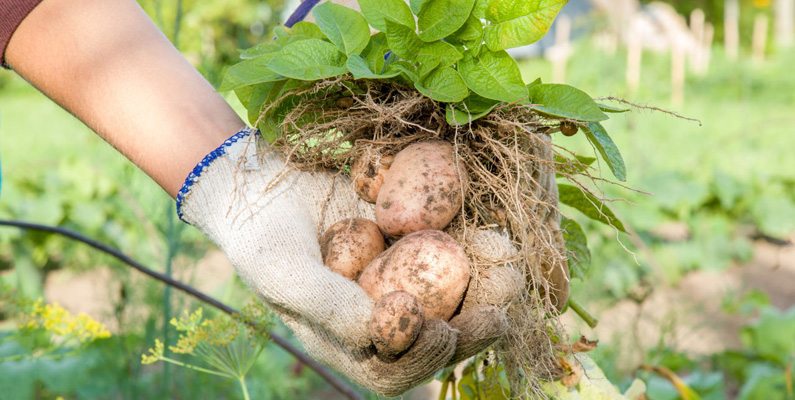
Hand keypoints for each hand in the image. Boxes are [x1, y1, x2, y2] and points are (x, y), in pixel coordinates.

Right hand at [178, 130, 519, 395]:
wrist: (261, 182)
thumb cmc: (262, 236)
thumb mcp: (286, 272)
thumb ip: (329, 307)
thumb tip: (384, 333)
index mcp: (350, 342)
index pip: (395, 371)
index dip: (425, 361)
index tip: (445, 332)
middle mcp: (384, 317)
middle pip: (439, 338)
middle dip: (473, 328)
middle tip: (499, 308)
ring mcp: (404, 279)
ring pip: (457, 298)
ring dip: (487, 287)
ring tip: (505, 262)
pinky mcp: (416, 244)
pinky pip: (454, 255)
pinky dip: (476, 248)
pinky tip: (490, 231)